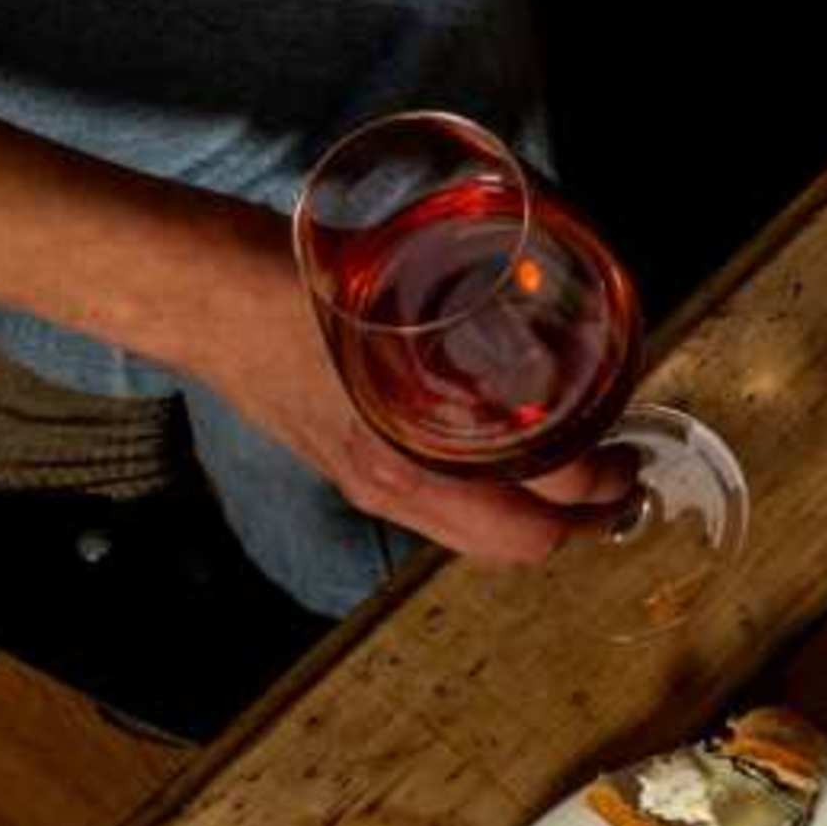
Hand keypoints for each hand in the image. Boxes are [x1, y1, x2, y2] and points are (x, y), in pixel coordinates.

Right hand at [164, 204, 627, 567]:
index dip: (598, 487)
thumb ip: (470, 314)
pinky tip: (507, 457)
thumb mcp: (399, 286)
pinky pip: (443, 514)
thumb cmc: (294, 279)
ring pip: (479, 538)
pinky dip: (491, 500)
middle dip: (582, 520)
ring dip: (539, 517)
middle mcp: (393, 484)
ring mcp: (369, 485)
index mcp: (409, 451)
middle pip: (517, 546)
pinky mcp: (352, 472)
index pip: (536, 509)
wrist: (198, 293)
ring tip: (576, 472)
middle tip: (618, 474)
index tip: (628, 452)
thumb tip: (549, 317)